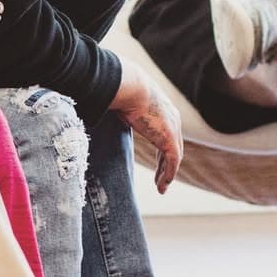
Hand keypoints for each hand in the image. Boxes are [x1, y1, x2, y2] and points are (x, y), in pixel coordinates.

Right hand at [109, 61, 182, 192]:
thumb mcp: (124, 103)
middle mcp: (173, 120)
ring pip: (173, 158)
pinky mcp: (170, 140)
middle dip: (165, 164)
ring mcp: (173, 129)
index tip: (156, 163)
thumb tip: (103, 109)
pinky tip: (162, 186)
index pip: (167, 134)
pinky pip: (172, 163)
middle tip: (159, 178)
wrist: (131, 88)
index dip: (161, 150)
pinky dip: (168, 175)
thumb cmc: (122, 91)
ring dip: (166, 174)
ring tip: (160, 188)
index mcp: (164, 110)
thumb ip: (121, 111)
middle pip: (173, 147)